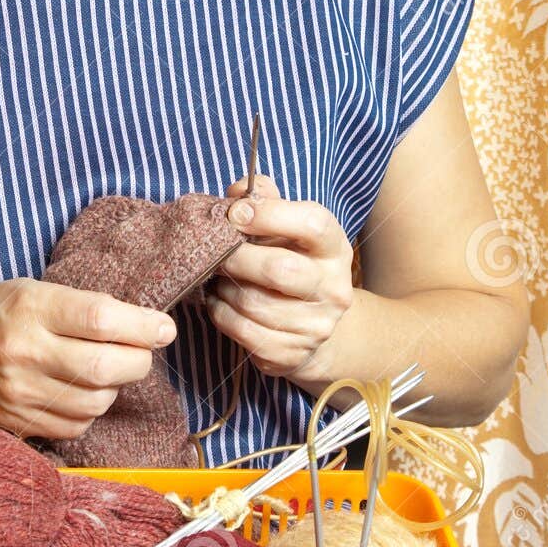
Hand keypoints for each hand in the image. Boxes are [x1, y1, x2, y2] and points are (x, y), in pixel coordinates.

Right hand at [0, 277, 176, 442]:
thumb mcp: (32, 290)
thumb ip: (82, 306)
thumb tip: (145, 326)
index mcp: (30, 308)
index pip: (101, 320)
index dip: (143, 326)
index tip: (163, 327)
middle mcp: (24, 352)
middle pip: (105, 368)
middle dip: (138, 361)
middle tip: (142, 351)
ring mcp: (20, 393)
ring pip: (97, 402)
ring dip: (114, 386)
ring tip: (104, 368)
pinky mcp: (20, 422)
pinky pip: (77, 425)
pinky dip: (90, 409)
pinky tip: (80, 390)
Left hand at [202, 173, 354, 386]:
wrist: (312, 326)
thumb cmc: (290, 262)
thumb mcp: (286, 227)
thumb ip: (264, 199)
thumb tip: (236, 193)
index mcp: (334, 249)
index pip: (312, 224)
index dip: (269, 214)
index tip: (235, 213)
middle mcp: (333, 288)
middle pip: (279, 269)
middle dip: (235, 258)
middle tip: (213, 252)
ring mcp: (316, 325)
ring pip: (253, 302)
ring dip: (223, 287)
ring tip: (217, 277)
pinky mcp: (291, 353)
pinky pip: (242, 331)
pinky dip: (221, 313)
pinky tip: (220, 302)